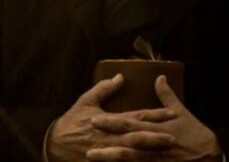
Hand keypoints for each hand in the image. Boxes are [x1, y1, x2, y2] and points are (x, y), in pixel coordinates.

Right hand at [47, 74, 177, 161]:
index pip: (137, 116)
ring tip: (166, 151)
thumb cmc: (71, 122)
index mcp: (110, 120)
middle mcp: (111, 137)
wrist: (53, 146)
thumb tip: (120, 77)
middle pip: (139, 136)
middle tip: (175, 136)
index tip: (172, 113)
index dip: (155, 115)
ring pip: (133, 153)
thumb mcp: (86, 101)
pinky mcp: (103, 161)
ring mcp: (108, 152)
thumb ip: (104, 89)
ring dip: (149, 152)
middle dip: (157, 136)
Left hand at [87, 75, 222, 161]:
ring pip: (128, 159)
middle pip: (126, 142)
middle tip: (86, 141)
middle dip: (106, 141)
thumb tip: (158, 77)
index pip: (131, 123)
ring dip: (109, 159)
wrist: (208, 157)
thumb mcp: (182, 112)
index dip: (112, 122)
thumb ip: (167, 96)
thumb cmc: (194, 134)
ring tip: (90, 157)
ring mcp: (154, 159)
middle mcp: (154, 144)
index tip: (93, 119)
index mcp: (158, 127)